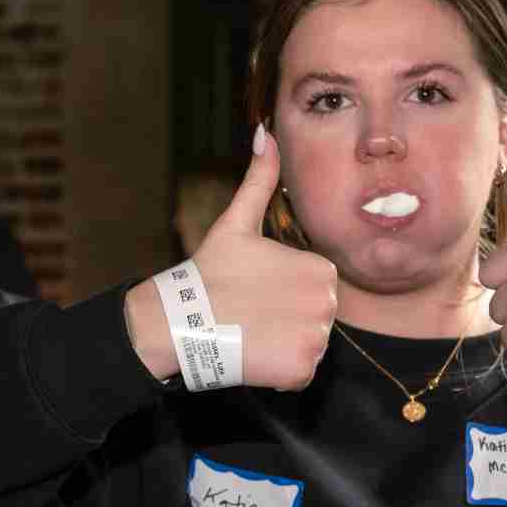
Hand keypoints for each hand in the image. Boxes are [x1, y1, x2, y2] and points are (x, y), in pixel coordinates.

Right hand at [124, 127, 336, 391]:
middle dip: (285, 320)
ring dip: (282, 345)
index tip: (255, 291)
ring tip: (249, 332)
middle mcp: (327, 305)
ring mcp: (315, 340)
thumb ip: (260, 180)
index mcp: (321, 270)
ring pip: (307, 346)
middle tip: (250, 313)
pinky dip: (278, 371)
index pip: (313, 290)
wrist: (179, 321)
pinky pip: (298, 373)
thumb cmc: (210, 271)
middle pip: (313, 319)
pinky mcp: (300, 370)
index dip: (283, 294)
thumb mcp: (238, 222)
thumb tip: (265, 132)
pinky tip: (253, 355)